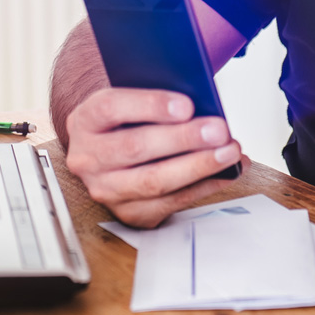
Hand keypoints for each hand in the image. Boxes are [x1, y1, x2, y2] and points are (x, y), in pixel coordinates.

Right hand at [63, 87, 245, 227]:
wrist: (109, 155)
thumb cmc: (126, 123)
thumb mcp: (129, 103)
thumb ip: (154, 101)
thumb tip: (200, 104)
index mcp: (85, 120)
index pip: (111, 108)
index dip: (150, 106)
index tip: (186, 105)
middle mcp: (88, 158)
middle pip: (135, 147)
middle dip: (182, 139)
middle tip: (218, 130)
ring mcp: (105, 190)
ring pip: (154, 181)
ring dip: (198, 166)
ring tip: (229, 151)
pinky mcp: (127, 213)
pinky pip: (170, 203)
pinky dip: (204, 187)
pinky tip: (226, 172)